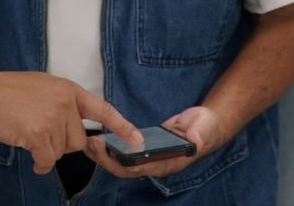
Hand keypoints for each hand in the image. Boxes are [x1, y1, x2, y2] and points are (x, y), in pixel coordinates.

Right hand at [0, 71, 139, 174]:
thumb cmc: (10, 91)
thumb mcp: (44, 87)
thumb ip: (63, 104)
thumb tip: (72, 127)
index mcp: (69, 90)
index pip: (103, 109)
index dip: (121, 126)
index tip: (137, 139)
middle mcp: (66, 104)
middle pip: (78, 140)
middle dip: (61, 142)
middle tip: (40, 129)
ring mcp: (54, 119)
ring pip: (61, 151)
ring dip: (46, 149)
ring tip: (29, 132)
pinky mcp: (40, 135)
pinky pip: (47, 160)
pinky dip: (38, 162)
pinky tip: (29, 151)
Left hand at [83, 106, 226, 179]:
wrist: (204, 124)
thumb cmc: (205, 128)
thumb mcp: (204, 128)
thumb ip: (199, 135)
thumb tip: (193, 140)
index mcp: (170, 162)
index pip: (145, 168)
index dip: (127, 162)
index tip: (111, 153)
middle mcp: (157, 164)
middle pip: (128, 169)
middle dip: (108, 160)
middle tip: (93, 144)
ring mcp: (150, 158)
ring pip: (123, 163)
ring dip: (105, 156)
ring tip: (88, 142)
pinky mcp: (144, 149)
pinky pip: (124, 153)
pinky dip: (110, 148)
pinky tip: (97, 139)